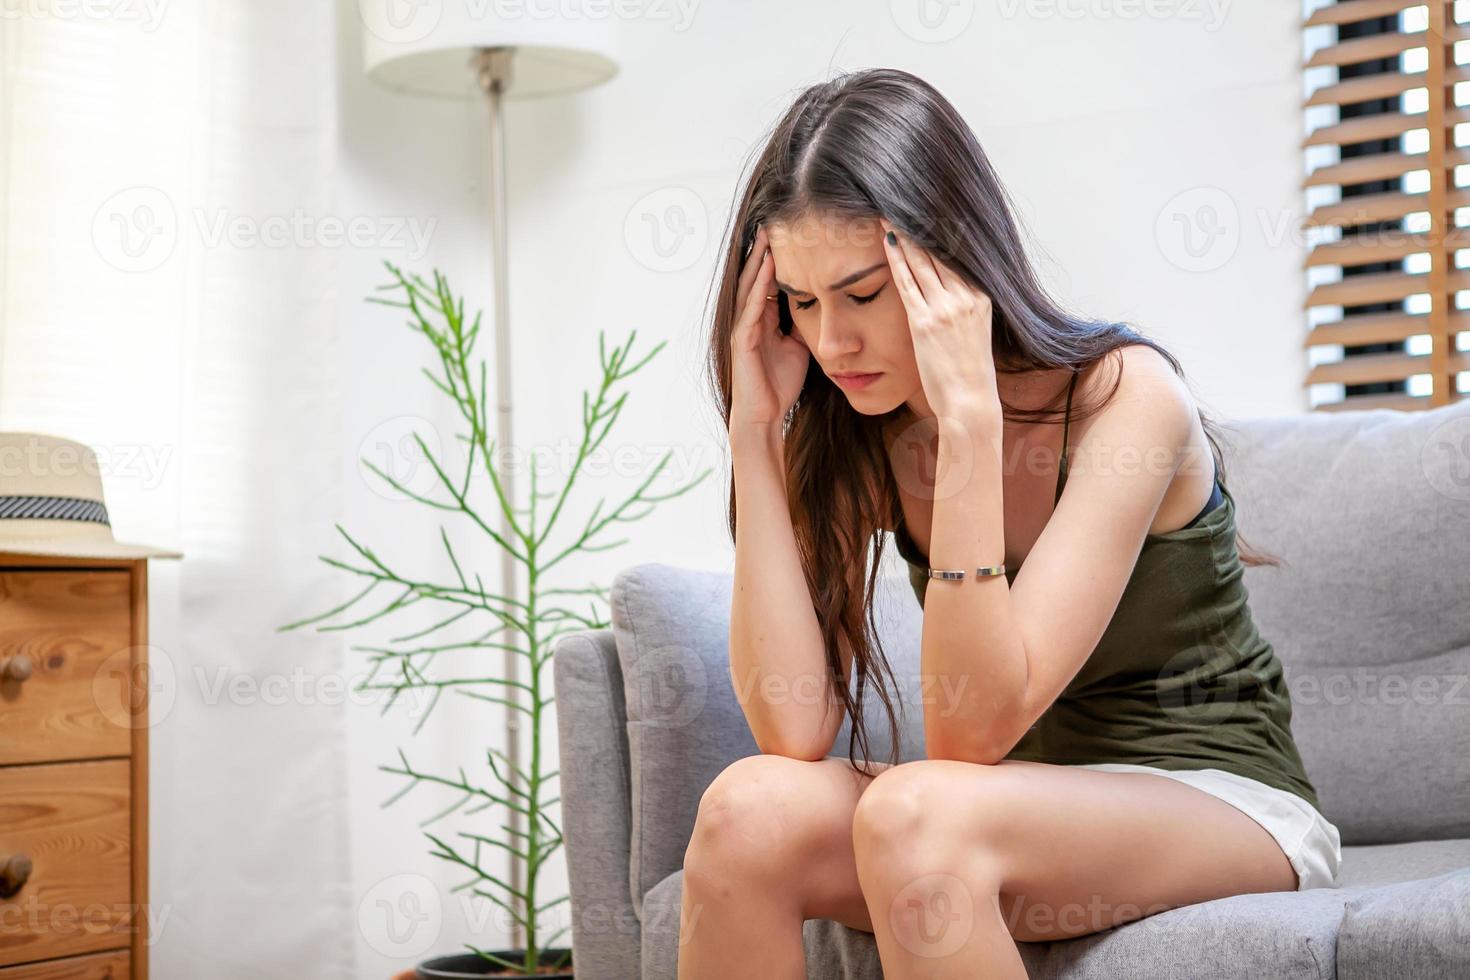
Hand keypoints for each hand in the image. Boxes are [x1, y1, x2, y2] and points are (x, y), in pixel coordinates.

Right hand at [728, 224, 810, 426]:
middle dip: (764, 252)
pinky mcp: (743, 340)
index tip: (789, 236)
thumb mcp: (800, 347)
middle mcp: (750, 319)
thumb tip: (823, 306)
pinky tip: (768, 269)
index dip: (778, 260)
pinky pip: (751, 307)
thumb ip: (805, 325)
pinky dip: (760, 287)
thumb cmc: (780, 385)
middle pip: (756, 278)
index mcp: (764, 320)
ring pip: (751, 287)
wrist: (765, 416)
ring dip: (758, 262)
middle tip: (772, 223)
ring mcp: (744, 328)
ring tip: (766, 237)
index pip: (770, 282)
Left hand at [881, 219, 998, 420]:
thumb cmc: (970, 373)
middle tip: (903, 201)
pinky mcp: (924, 323)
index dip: (941, 230)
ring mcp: (945, 309)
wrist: (971, 402)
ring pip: (922, 262)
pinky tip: (886, 243)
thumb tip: (953, 294)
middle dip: (919, 225)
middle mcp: (966, 298)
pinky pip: (907, 284)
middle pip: (939, 251)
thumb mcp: (975, 332)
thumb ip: (965, 308)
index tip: (927, 208)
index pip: (958, 255)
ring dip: (904, 235)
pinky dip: (896, 260)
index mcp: (981, 298)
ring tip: (889, 213)